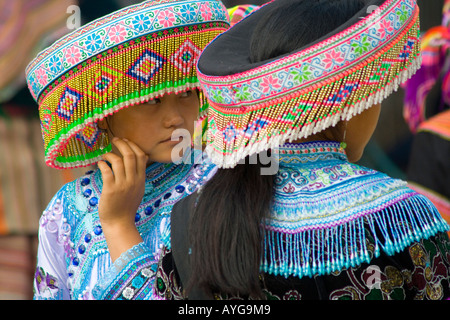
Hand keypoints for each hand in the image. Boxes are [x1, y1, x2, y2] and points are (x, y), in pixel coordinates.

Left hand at [98, 137, 147, 260]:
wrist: (120, 223)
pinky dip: (102, 164)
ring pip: (118, 160)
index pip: (141, 156)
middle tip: (115, 140)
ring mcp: (122, 185)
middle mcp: (133, 180)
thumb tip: (138, 160)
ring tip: (105, 155)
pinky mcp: (111, 189)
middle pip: (130, 155)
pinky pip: (106, 170)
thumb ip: (137, 176)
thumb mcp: (137, 190)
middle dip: (122, 144)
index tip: (126, 141)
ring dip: (110, 154)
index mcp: (141, 180)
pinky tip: (99, 164)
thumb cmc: (126, 207)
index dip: (133, 146)